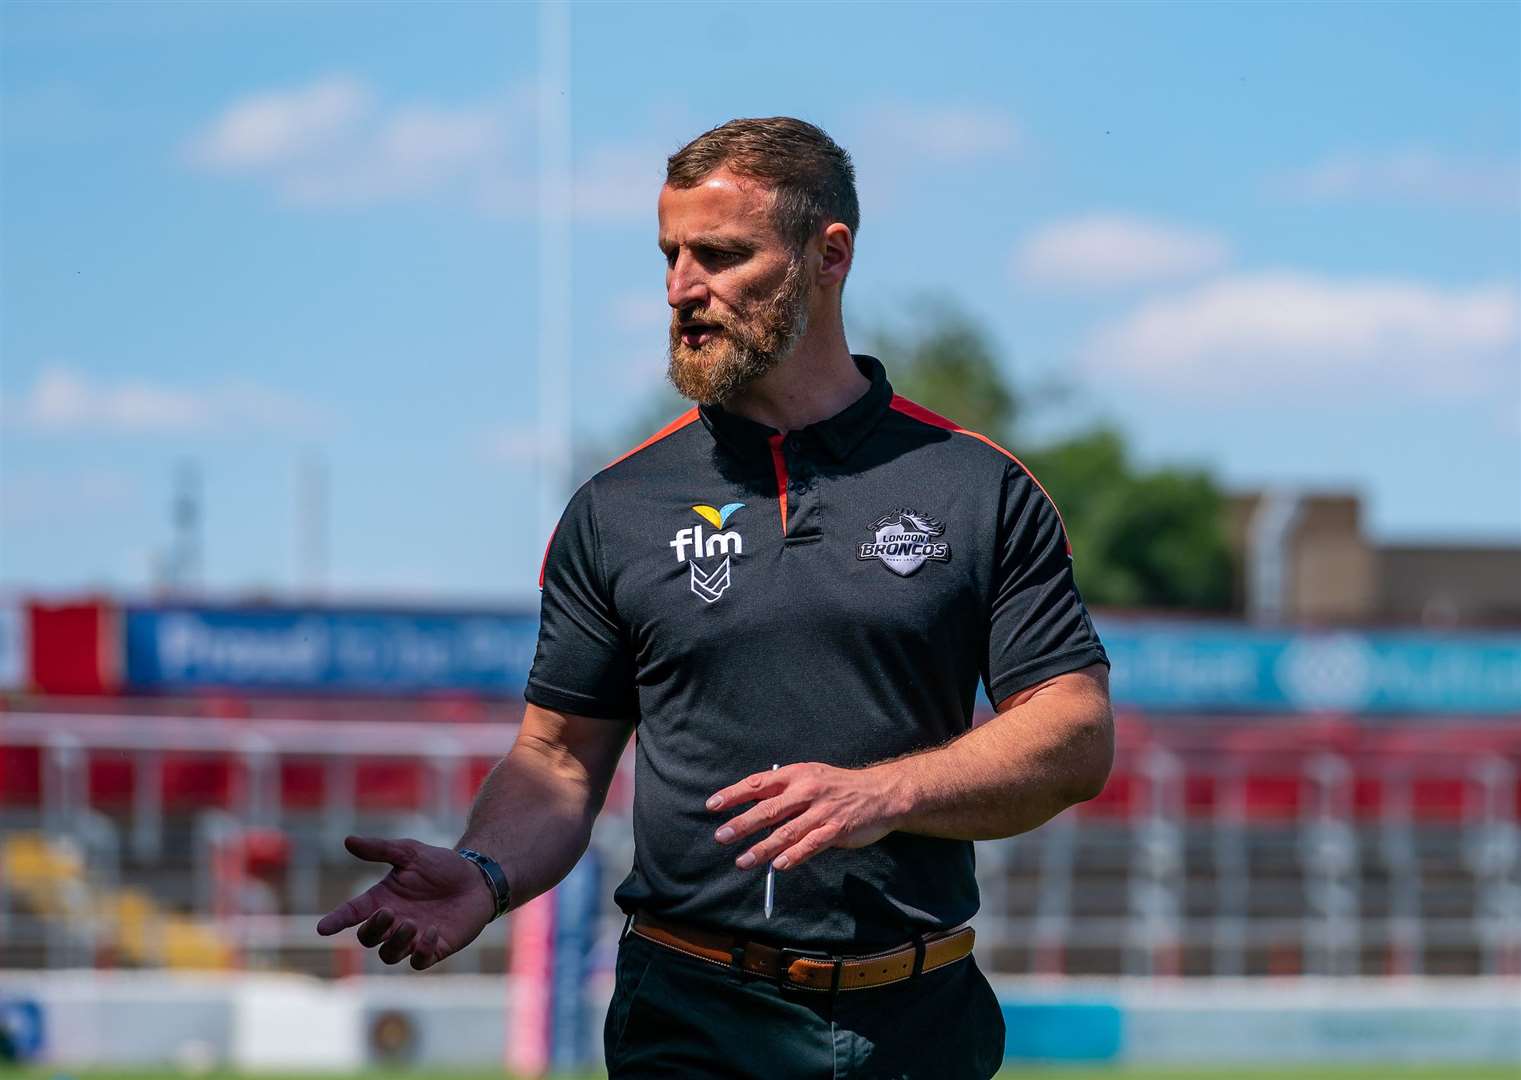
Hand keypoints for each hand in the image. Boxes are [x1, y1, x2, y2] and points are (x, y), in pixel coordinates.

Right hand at [316, 836, 495, 969]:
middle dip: (373, 929)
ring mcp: (412, 938)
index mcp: (382, 899)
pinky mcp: (434, 948)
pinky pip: (418, 962)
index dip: (336, 921)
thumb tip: (348, 840)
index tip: (323, 928)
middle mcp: (393, 922)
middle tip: (388, 912)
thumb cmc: (442, 865)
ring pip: (389, 954)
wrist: (477, 878)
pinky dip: (420, 951)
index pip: (352, 913)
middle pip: (367, 938)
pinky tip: (432, 933)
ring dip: (396, 942)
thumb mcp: (411, 852)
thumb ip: (381, 849)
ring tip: (411, 923)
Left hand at [707, 763, 902, 871]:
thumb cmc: (839, 787)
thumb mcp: (811, 777)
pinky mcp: (836, 830)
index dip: (734, 794)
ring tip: (742, 861)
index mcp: (796, 775)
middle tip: (721, 836)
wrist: (880, 792)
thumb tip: (755, 811)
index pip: (758, 783)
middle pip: (767, 809)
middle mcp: (806, 791)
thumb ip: (785, 792)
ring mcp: (821, 811)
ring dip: (762, 848)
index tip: (713, 805)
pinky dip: (793, 856)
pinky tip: (779, 866)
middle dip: (741, 824)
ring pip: (785, 832)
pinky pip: (810, 845)